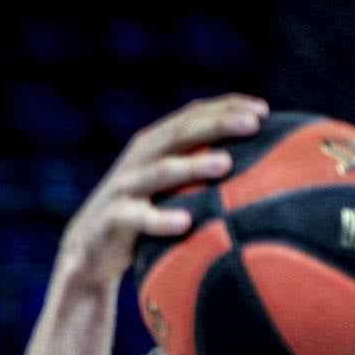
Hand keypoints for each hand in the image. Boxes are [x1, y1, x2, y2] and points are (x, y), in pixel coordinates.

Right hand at [60, 93, 269, 285]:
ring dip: (194, 165)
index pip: (194, 115)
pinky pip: (140, 218)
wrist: (90, 247)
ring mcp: (127, 186)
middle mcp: (141, 157)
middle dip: (218, 124)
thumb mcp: (169, 187)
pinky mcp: (115, 218)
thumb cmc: (144, 213)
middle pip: (181, 133)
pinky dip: (162, 219)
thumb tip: (259, 172)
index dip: (227, 107)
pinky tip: (187, 222)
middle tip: (253, 124)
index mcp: (157, 143)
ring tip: (226, 163)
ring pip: (162, 171)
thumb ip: (200, 171)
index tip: (264, 110)